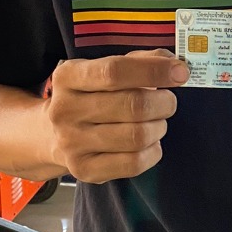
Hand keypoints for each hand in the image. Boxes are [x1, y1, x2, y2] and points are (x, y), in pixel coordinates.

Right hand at [46, 49, 188, 182]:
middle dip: (163, 102)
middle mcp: (64, 110)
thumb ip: (138, 61)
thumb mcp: (103, 68)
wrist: (52, 134)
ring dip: (159, 127)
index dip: (153, 70)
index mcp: (67, 77)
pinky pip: (135, 163)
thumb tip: (174, 64)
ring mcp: (72, 143)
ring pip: (137, 136)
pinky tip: (149, 143)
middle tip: (168, 101)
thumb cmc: (90, 96)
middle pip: (132, 106)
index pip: (115, 71)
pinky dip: (153, 151)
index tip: (180, 72)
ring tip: (157, 121)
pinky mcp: (84, 170)